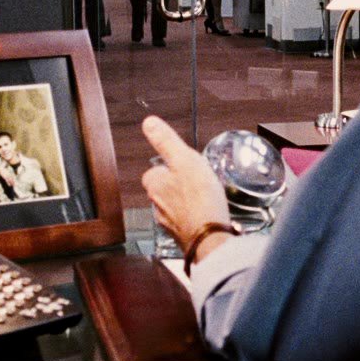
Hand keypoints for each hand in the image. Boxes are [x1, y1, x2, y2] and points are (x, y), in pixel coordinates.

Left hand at [141, 116, 231, 263]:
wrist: (210, 237)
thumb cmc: (198, 199)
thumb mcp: (184, 160)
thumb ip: (166, 142)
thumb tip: (149, 123)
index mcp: (155, 184)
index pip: (155, 171)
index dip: (169, 167)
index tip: (182, 165)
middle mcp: (157, 205)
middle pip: (164, 190)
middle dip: (177, 186)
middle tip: (196, 181)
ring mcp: (169, 223)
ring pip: (175, 208)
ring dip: (186, 203)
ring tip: (203, 199)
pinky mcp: (183, 236)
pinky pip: (187, 223)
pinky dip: (195, 219)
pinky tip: (207, 216)